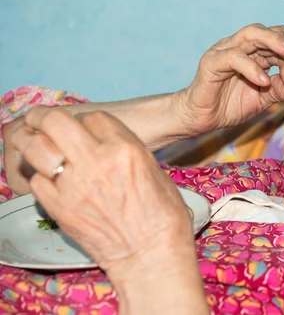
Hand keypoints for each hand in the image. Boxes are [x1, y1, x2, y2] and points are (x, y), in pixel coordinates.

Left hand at [10, 107, 195, 273]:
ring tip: (32, 141)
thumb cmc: (163, 218)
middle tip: (39, 118)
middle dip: (43, 115)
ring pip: (35, 147)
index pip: (94, 117)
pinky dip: (39, 176)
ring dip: (31, 141)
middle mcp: (97, 161)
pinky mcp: (59, 208)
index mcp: (127, 149)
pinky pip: (35, 181)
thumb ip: (128, 152)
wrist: (151, 256)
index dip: (89, 122)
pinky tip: (48, 179)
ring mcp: (74, 185)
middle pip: (55, 120)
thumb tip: (109, 145)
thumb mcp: (156, 172)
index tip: (86, 129)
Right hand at [177, 24, 283, 133]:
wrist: (201, 119)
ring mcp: (225, 50)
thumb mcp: (263, 99)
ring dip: (275, 43)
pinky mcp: (212, 62)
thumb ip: (280, 90)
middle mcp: (241, 46)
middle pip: (269, 33)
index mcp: (256, 52)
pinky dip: (251, 67)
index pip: (281, 43)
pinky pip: (233, 57)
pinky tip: (264, 81)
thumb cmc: (230, 105)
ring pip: (252, 34)